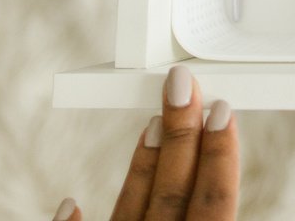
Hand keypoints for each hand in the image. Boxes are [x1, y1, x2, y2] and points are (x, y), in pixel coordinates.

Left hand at [52, 66, 239, 220]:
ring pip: (133, 208)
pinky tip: (71, 202)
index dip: (220, 156)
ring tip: (153, 120)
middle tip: (184, 85)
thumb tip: (177, 170)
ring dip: (144, 164)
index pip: (215, 203)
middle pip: (174, 193)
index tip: (223, 111)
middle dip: (182, 135)